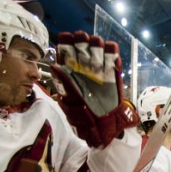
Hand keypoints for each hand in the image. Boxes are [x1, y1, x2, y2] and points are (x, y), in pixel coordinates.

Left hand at [50, 31, 138, 147]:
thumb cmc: (87, 125)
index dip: (65, 46)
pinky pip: (114, 64)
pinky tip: (111, 48)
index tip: (66, 38)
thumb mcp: (72, 108)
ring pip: (97, 54)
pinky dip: (113, 55)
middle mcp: (84, 75)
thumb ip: (66, 88)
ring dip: (96, 45)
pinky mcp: (114, 79)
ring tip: (97, 41)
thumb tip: (56, 67)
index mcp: (71, 81)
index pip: (66, 59)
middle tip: (82, 37)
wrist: (108, 134)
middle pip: (82, 52)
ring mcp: (100, 76)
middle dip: (81, 41)